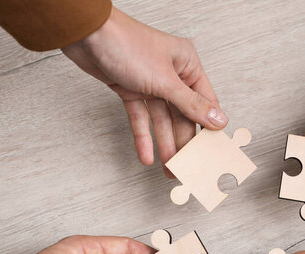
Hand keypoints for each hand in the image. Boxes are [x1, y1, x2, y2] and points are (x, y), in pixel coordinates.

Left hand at [62, 7, 227, 173]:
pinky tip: (147, 155)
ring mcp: (150, 82)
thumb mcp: (165, 80)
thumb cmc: (126, 44)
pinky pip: (141, 117)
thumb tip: (218, 119)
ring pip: (161, 119)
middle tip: (187, 165)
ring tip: (169, 167)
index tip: (210, 149)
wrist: (86, 35)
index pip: (205, 101)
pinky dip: (143, 136)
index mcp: (187, 64)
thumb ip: (192, 104)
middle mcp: (171, 73)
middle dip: (183, 141)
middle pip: (182, 114)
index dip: (208, 126)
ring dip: (164, 143)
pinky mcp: (130, 89)